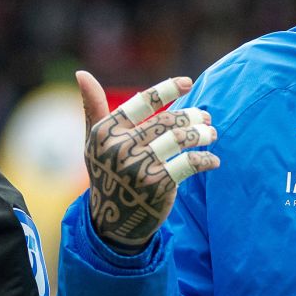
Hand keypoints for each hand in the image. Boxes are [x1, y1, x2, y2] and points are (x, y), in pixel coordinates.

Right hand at [77, 71, 220, 252]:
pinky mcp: (157, 185)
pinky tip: (213, 160)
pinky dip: (205, 160)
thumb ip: (93, 108)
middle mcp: (119, 148)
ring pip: (180, 139)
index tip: (188, 82)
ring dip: (202, 135)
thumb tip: (81, 73)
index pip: (141, 103)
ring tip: (212, 133)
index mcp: (105, 133)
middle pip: (166, 122)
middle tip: (205, 117)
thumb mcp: (95, 143)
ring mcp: (139, 167)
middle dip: (190, 116)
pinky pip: (188, 163)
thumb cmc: (106, 174)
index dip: (166, 90)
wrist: (112, 222)